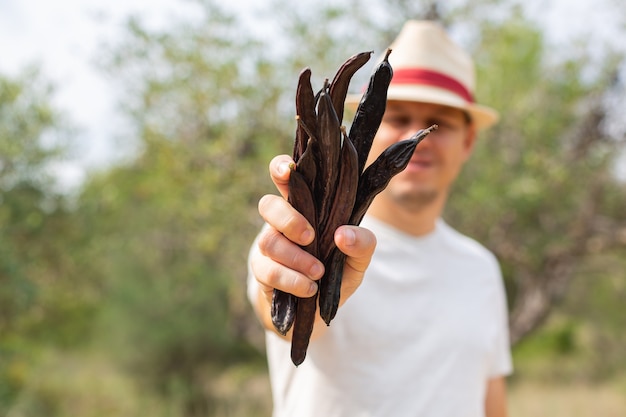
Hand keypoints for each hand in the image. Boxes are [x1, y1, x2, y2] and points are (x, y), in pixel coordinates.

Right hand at [250, 155, 376, 334]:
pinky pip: (268, 271)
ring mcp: (269, 246)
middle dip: (288, 219)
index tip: (288, 170)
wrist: (319, 311)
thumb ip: (363, 243)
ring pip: (268, 241)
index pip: (285, 178)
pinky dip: (292, 280)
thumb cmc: (336, 272)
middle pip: (268, 205)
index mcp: (304, 208)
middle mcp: (281, 222)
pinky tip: (309, 288)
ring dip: (296, 257)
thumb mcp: (359, 259)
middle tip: (310, 236)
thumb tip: (344, 235)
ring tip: (317, 272)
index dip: (281, 168)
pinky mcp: (262, 271)